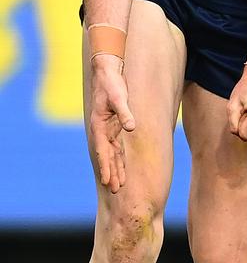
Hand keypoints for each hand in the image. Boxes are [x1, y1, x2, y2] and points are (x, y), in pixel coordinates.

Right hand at [88, 53, 135, 192]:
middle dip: (111, 173)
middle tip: (115, 191)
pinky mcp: (114, 125)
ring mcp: (107, 129)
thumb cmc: (112, 84)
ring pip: (112, 153)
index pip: (103, 151)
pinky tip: (122, 167)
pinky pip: (116, 145)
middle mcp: (102, 130)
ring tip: (118, 185)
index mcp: (99, 125)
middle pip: (107, 156)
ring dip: (115, 168)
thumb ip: (125, 113)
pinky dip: (119, 157)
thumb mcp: (119, 97)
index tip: (108, 182)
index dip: (106, 167)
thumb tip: (131, 128)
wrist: (108, 71)